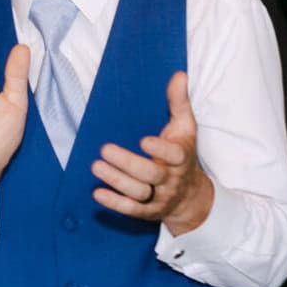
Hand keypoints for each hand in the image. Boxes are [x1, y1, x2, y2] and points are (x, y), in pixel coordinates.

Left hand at [90, 71, 212, 235]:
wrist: (190, 197)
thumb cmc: (182, 155)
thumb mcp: (185, 128)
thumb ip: (179, 103)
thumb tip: (179, 75)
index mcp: (182, 157)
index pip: (175, 155)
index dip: (160, 150)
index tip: (144, 140)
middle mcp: (171, 179)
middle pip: (151, 174)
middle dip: (128, 163)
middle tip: (104, 149)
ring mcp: (159, 197)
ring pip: (139, 192)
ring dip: (117, 181)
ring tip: (96, 166)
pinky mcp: (147, 211)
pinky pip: (131, 210)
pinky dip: (115, 203)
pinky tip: (97, 192)